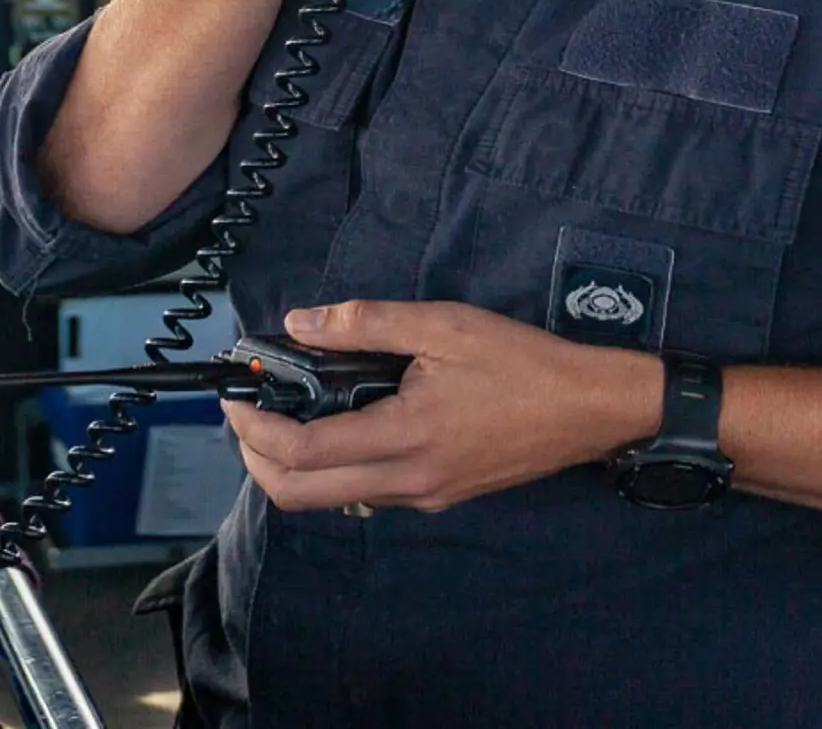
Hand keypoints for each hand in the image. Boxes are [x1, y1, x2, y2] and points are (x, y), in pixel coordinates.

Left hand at [221, 300, 665, 514]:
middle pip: (302, 496)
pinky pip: (366, 491)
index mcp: (404, 438)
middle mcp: (406, 482)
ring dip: (292, 464)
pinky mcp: (438, 495)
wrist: (588, 409)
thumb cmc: (519, 361)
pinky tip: (339, 418)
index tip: (233, 396)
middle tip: (245, 411)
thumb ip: (367, 323)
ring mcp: (423, 496)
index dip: (254, 428)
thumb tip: (300, 323)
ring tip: (284, 409)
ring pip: (332, 499)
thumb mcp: (443, 324)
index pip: (303, 453)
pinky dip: (332, 465)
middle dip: (257, 456)